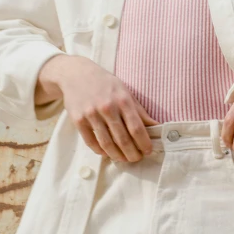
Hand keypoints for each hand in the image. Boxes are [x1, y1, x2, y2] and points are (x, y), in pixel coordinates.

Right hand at [43, 56, 158, 161]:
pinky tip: (107, 153)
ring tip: (124, 159)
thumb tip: (156, 126)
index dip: (144, 143)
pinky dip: (100, 151)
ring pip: (107, 144)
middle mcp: (107, 107)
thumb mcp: (125, 91)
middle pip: (122, 139)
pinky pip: (91, 142)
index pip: (136, 128)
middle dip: (132, 153)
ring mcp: (91, 114)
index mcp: (122, 100)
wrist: (76, 74)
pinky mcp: (78, 120)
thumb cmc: (105, 83)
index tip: (148, 151)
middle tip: (137, 159)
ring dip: (117, 156)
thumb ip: (140, 111)